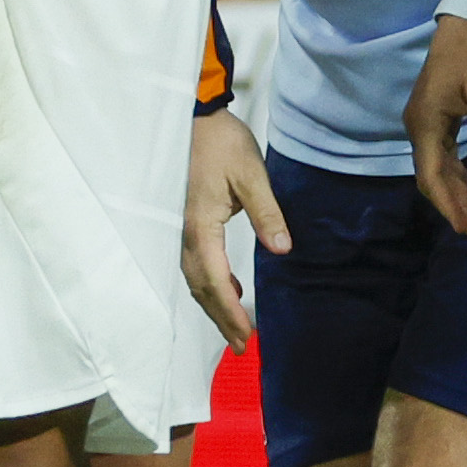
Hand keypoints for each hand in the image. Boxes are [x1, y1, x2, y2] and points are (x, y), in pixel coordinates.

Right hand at [182, 107, 288, 351]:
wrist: (196, 120)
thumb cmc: (222, 145)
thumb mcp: (252, 176)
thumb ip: (267, 213)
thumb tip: (282, 250)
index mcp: (202, 228)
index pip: (215, 280)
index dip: (230, 311)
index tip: (247, 335)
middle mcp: (187, 235)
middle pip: (201, 288)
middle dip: (221, 318)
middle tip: (243, 346)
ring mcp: (184, 230)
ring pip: (196, 279)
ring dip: (215, 305)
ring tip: (236, 327)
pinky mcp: (189, 223)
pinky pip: (196, 265)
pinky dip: (211, 284)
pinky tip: (230, 289)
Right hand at [404, 13, 466, 238]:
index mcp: (426, 124)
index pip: (432, 175)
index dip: (449, 204)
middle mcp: (419, 129)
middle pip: (433, 179)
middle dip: (456, 205)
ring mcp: (425, 126)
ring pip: (439, 170)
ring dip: (459, 194)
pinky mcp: (436, 121)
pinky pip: (444, 157)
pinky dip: (459, 176)